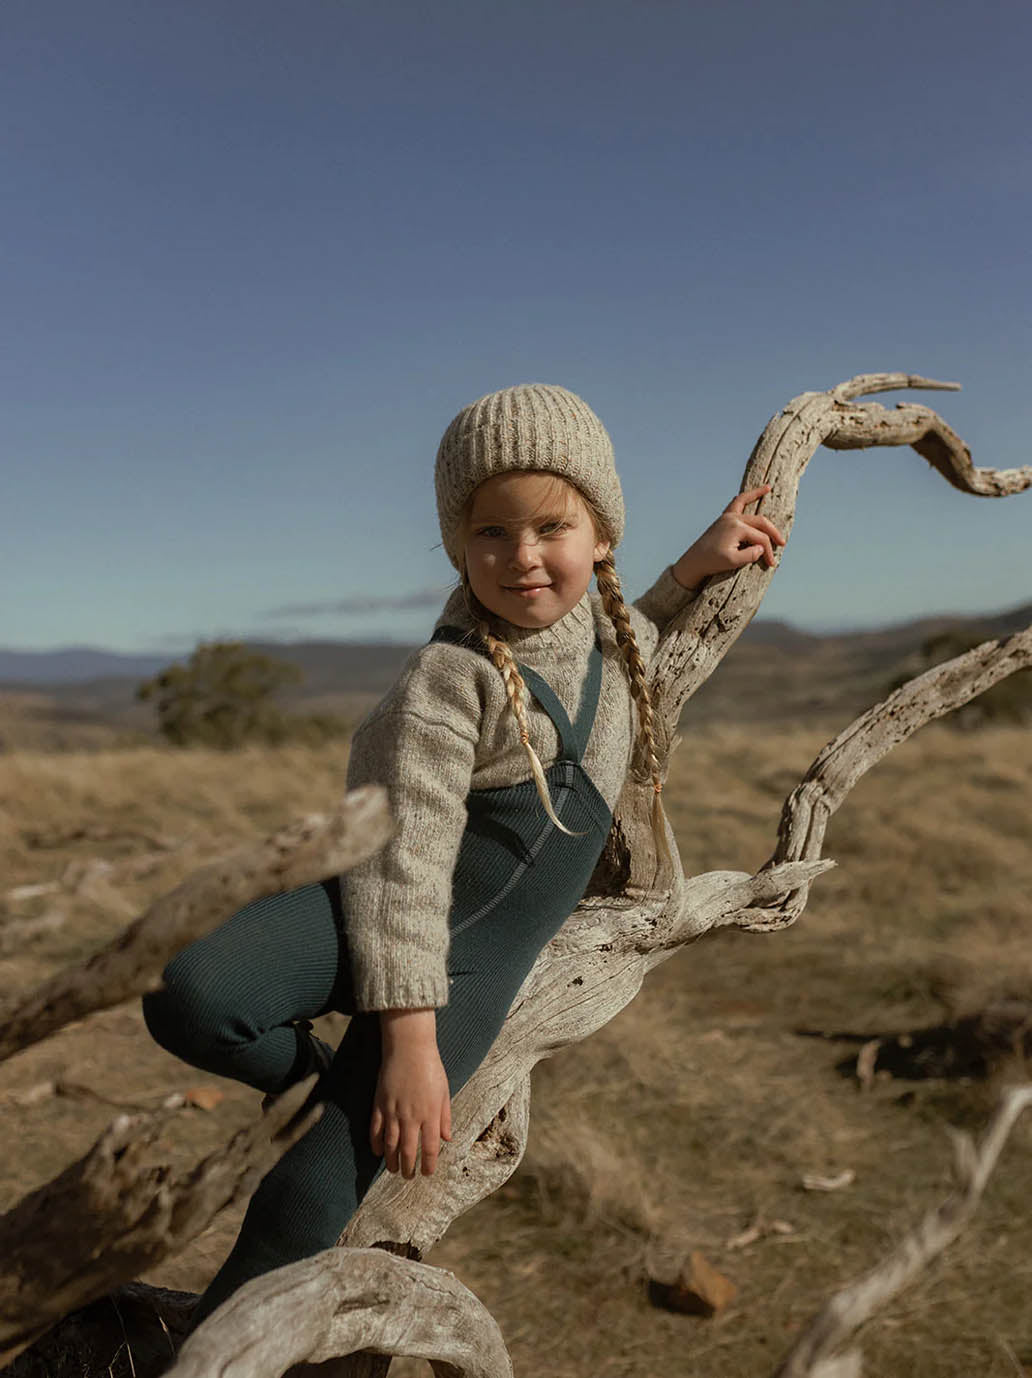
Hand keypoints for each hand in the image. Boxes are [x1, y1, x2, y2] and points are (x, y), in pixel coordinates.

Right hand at [370, 1009, 451, 1177]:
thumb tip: (447, 1139)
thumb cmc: (430, 1067)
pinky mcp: (379, 1104)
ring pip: (390, 1145)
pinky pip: (376, 1130)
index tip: (427, 1173)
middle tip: (408, 1177)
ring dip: (391, 1161)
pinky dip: (376, 1144)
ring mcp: (393, 1111)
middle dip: (408, 1168)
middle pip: (408, 1151)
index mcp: (430, 1114)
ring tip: (392, 1170)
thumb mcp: (444, 1092)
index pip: (430, 1148)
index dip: (428, 1164)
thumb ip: (445, 1117)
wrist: (409, 1048)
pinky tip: (378, 1152)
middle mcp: (412, 1116)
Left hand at [672, 484, 785, 590]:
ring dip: (757, 494)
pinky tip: (750, 494)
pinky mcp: (723, 519)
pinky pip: (736, 502)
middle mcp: (733, 518)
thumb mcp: (733, 562)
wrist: (694, 562)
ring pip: (746, 503)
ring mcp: (727, 517)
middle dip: (772, 533)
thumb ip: (751, 555)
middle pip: (760, 522)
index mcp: (737, 528)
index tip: (771, 564)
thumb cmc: (712, 562)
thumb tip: (762, 548)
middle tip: (782, 543)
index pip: (761, 538)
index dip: (768, 551)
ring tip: (768, 488)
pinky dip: (745, 496)